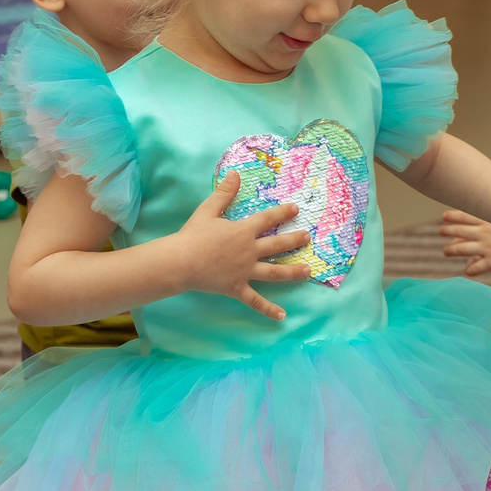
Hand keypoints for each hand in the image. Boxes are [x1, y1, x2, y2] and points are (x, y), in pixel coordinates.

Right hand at [173, 173, 311, 320]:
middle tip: (307, 238)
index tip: (296, 210)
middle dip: (294, 240)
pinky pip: (255, 300)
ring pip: (275, 273)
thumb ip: (224, 193)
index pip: (267, 219)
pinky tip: (282, 316)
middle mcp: (249, 251)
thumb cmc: (193, 235)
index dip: (283, 213)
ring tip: (308, 271)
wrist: (182, 261)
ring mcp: (246, 271)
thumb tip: (234, 174)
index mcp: (243, 231)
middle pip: (277, 245)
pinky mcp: (237, 288)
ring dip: (293, 272)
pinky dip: (268, 309)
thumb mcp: (208, 210)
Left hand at [440, 210, 490, 273]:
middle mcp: (485, 233)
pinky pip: (476, 268)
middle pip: (460, 231)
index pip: (465, 216)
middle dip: (447, 231)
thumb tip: (486, 226)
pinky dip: (470, 269)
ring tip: (445, 251)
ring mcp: (488, 247)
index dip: (452, 216)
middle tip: (441, 231)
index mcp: (489, 220)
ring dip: (451, 249)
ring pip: (462, 249)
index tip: (444, 217)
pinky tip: (468, 270)